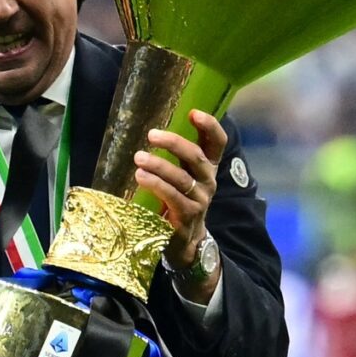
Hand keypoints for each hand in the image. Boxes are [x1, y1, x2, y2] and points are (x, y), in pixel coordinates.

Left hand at [134, 109, 225, 301]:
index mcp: (207, 168)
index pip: (217, 143)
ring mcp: (200, 200)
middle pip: (196, 157)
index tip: (194, 113)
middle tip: (151, 134)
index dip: (210, 127)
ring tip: (138, 158)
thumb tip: (150, 130)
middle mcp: (208, 181)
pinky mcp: (187, 216)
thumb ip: (175, 158)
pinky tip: (141, 177)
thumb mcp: (181, 177)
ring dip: (159, 165)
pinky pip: (172, 197)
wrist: (186, 243)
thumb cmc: (178, 201)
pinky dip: (155, 185)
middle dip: (174, 143)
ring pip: (181, 178)